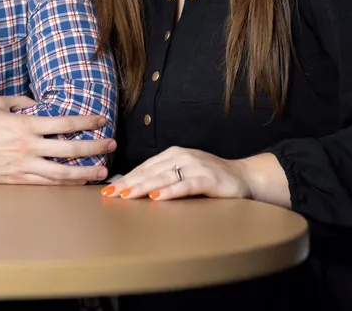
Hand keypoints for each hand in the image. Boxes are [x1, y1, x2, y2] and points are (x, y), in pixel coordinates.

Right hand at [0, 95, 113, 184]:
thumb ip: (20, 101)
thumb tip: (36, 104)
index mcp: (24, 125)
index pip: (64, 123)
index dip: (86, 122)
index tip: (101, 121)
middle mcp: (28, 147)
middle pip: (70, 149)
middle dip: (94, 147)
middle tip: (112, 145)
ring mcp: (24, 166)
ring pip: (62, 172)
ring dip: (85, 172)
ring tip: (102, 171)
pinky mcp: (17, 180)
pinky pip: (46, 184)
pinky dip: (64, 184)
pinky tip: (77, 182)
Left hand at [100, 146, 250, 200]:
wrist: (242, 176)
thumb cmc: (209, 177)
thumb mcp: (184, 172)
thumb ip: (164, 176)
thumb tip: (136, 187)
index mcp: (173, 154)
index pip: (144, 167)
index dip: (126, 178)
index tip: (109, 190)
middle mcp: (182, 156)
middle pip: (150, 172)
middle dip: (129, 184)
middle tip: (111, 195)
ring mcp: (195, 166)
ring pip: (164, 178)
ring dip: (144, 187)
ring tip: (127, 196)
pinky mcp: (207, 179)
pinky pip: (185, 185)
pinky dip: (170, 191)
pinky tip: (157, 198)